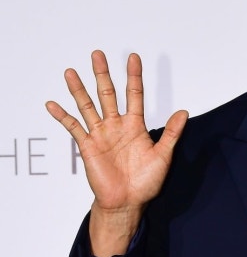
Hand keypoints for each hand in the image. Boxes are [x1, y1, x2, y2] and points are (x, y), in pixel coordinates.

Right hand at [46, 50, 187, 255]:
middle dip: (103, 74)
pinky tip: (52, 104)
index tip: (133, 57)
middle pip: (108, 94)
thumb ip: (171, 133)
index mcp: (135, 126)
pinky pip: (73, 128)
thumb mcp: (163, 156)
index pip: (134, 95)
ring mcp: (100, 135)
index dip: (134, 76)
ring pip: (88, 106)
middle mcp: (116, 126)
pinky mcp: (87, 146)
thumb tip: (184, 112)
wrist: (127, 202)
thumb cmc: (146, 182)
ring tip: (71, 72)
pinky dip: (62, 116)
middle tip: (97, 54)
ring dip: (79, 89)